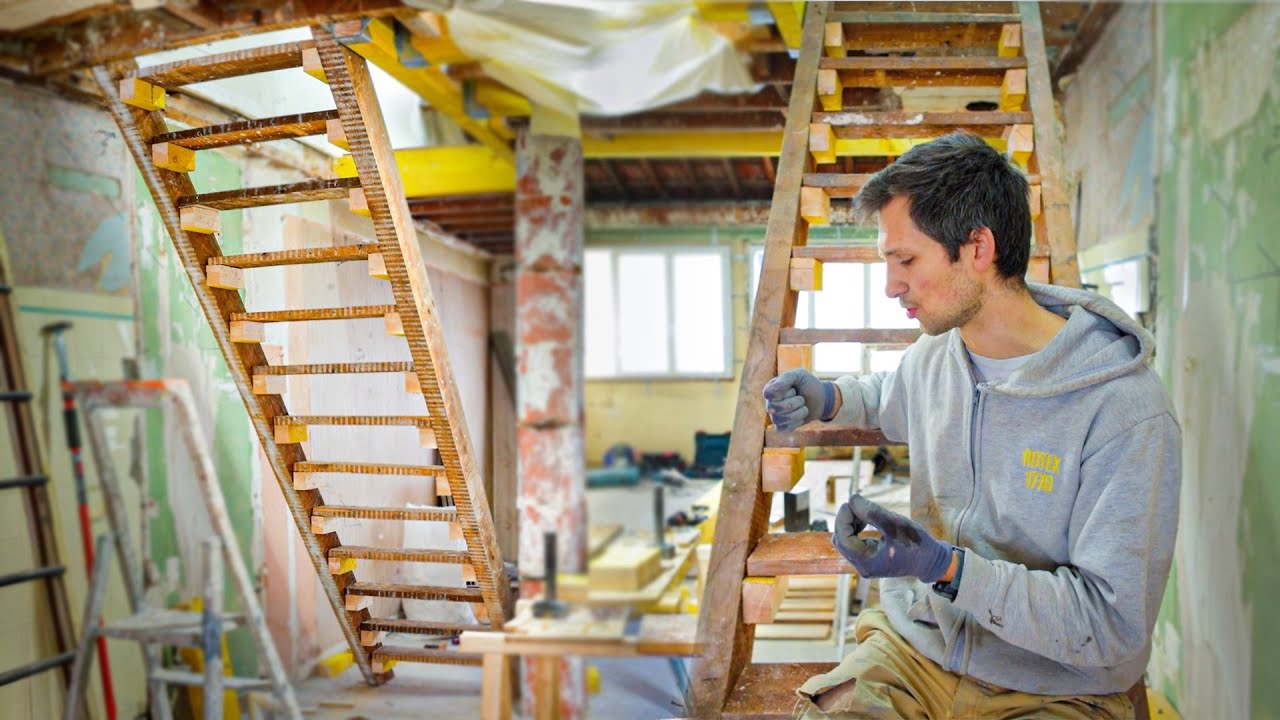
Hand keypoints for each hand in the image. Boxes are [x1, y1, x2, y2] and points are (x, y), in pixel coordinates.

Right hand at [762, 368, 835, 430]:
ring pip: (778, 419)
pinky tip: (801, 416)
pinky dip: (795, 423)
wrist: (820, 399)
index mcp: (771, 388)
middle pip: (774, 408)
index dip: (783, 393)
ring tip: (804, 408)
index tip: (793, 389)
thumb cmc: (808, 384)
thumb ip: (786, 378)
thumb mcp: (799, 375)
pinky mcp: (782, 426)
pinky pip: (782, 428)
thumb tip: (774, 388)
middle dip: (793, 403)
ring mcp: (775, 415)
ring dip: (797, 413)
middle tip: (801, 399)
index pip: (769, 393)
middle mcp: (770, 402)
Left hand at [832, 495, 952, 582]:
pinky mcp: (868, 558)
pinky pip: (854, 542)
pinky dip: (856, 528)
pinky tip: (866, 519)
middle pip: (841, 539)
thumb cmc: (915, 543)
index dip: (843, 518)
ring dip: (851, 522)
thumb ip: (872, 512)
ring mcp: (864, 564)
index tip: (852, 502)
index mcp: (867, 562)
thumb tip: (851, 499)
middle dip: (846, 519)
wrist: (930, 560)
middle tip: (859, 504)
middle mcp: (862, 566)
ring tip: (865, 510)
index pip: (842, 538)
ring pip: (846, 540)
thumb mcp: (895, 524)